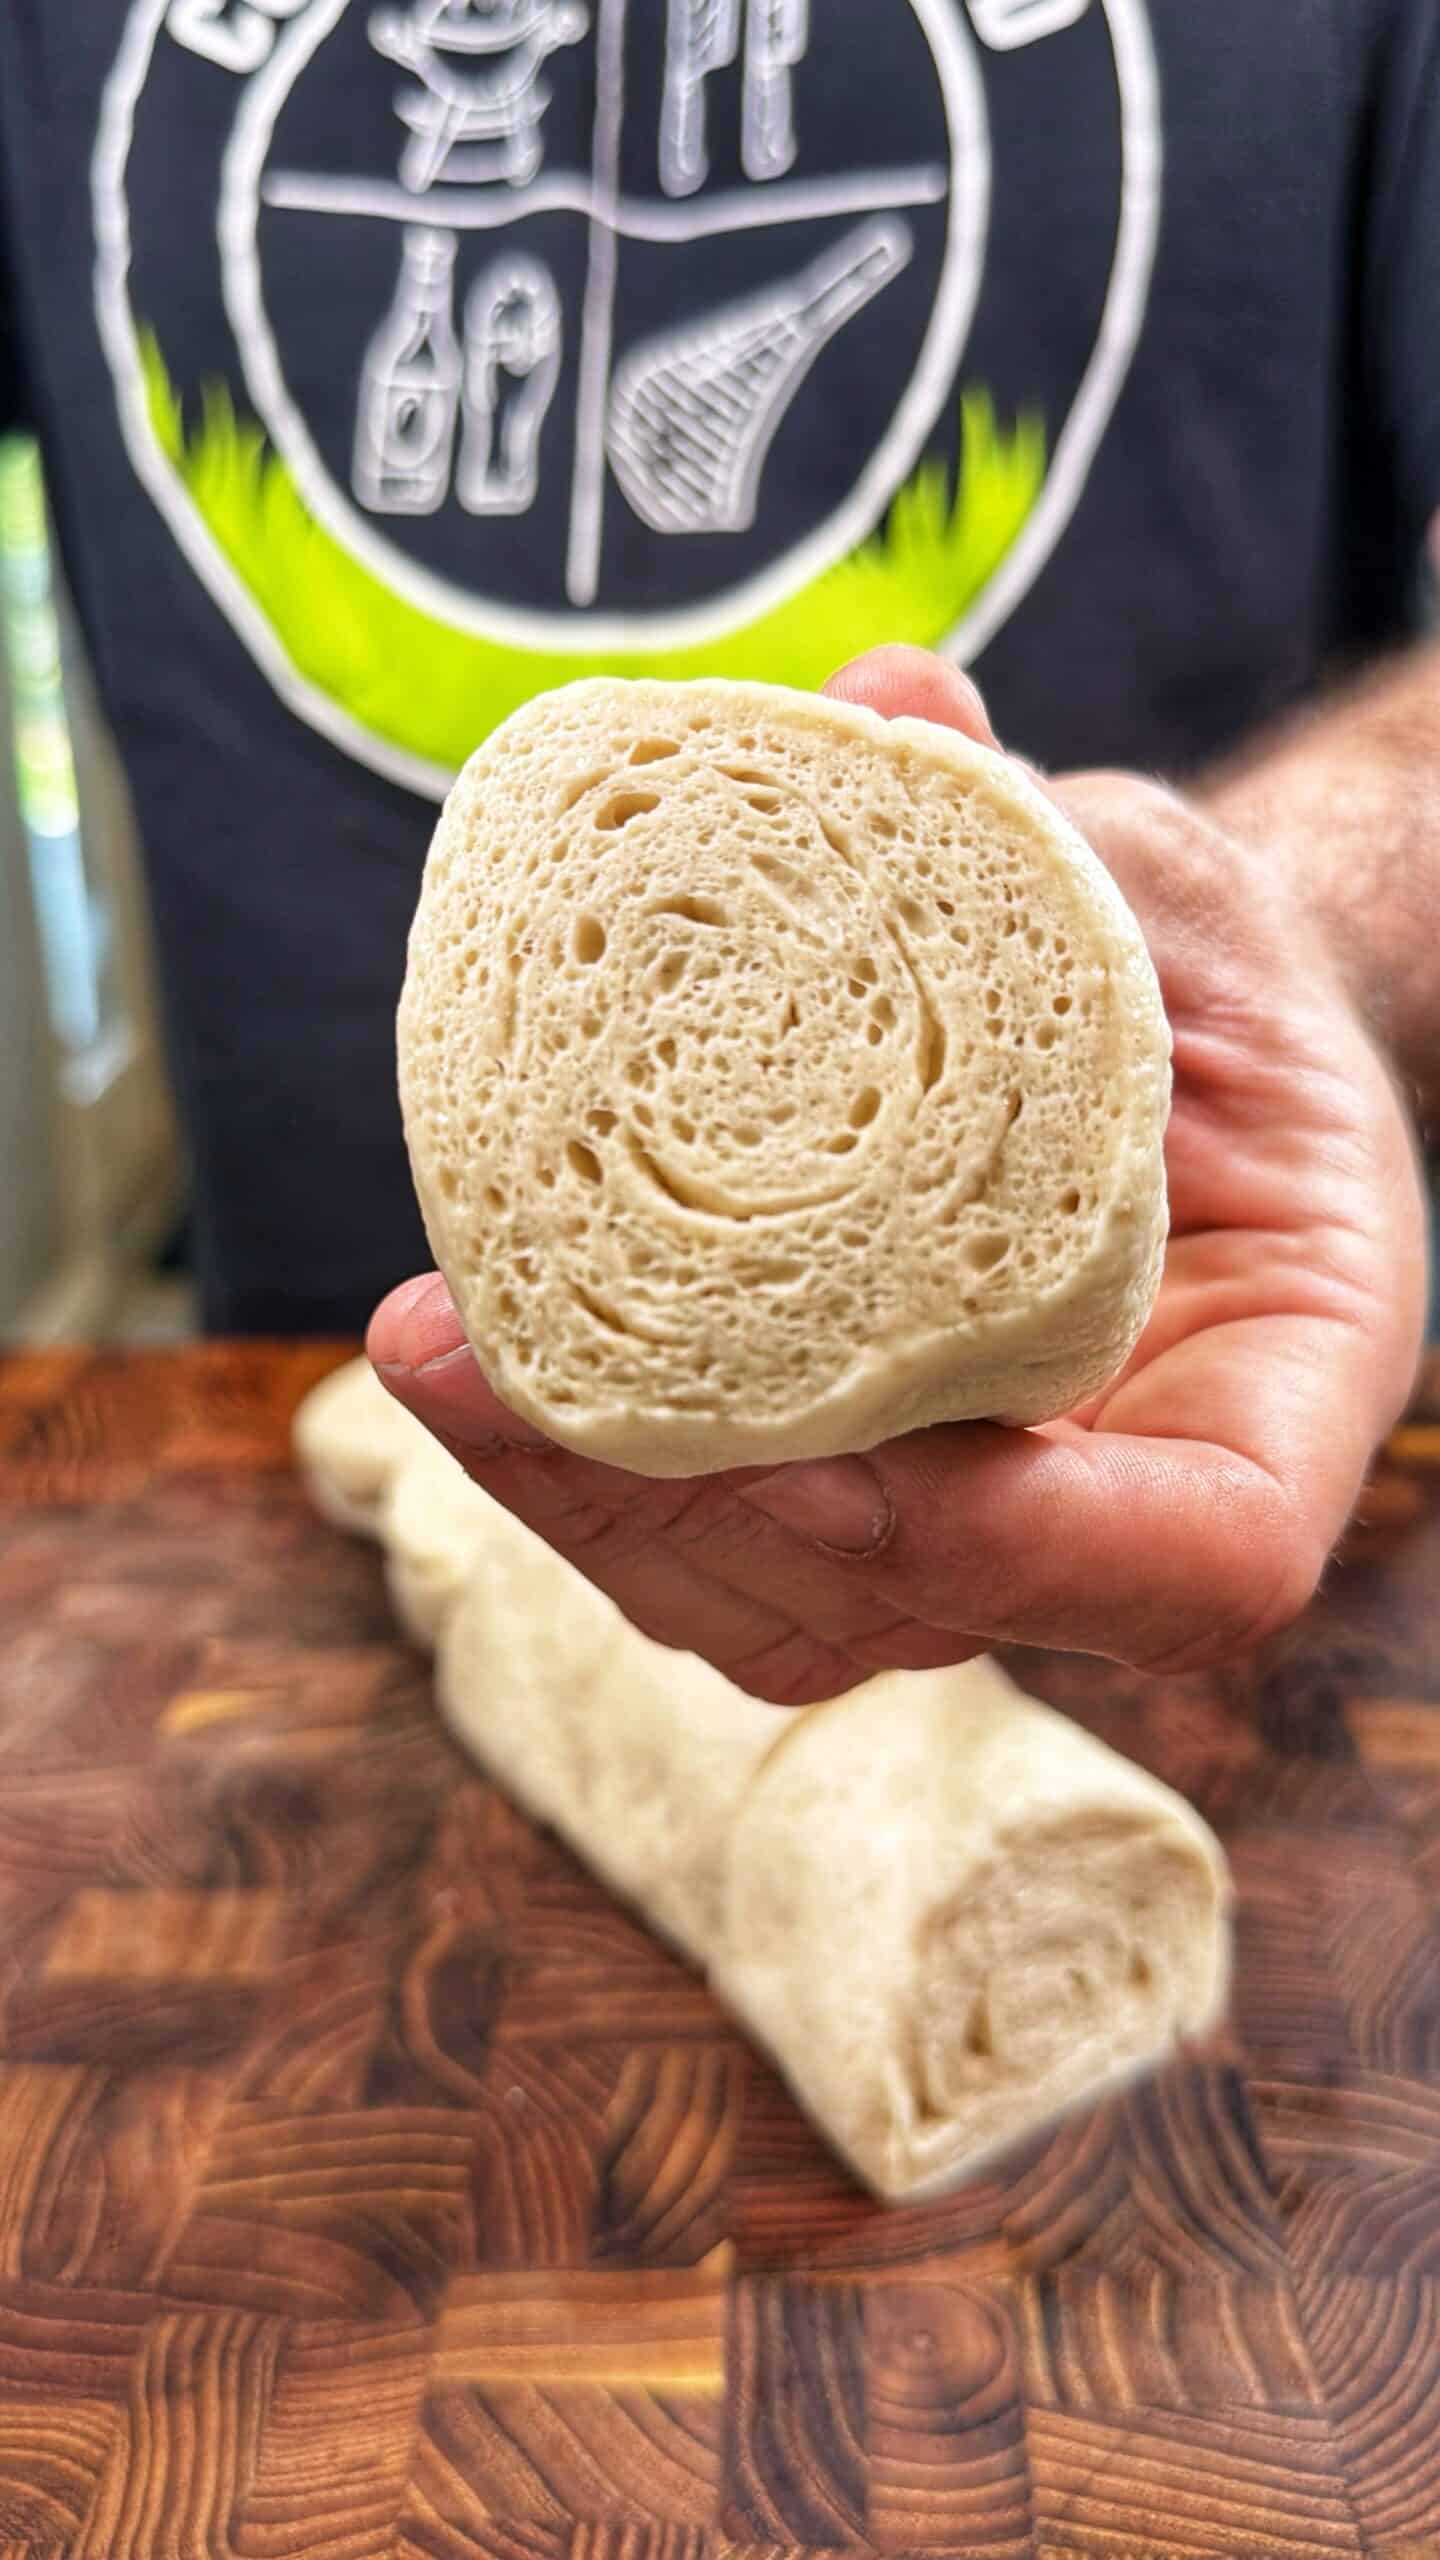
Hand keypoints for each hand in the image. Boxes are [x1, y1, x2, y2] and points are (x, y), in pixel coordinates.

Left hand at [368, 648, 1428, 1701]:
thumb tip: (888, 703)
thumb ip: (1046, 831)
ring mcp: (981, 1521)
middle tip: (486, 1370)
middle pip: (918, 1610)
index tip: (813, 1460)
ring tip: (437, 1347)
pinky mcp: (857, 1491)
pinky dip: (584, 1468)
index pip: (1192, 1560)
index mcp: (1285, 1381)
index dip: (1004, 1546)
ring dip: (589, 1506)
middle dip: (689, 1516)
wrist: (1166, 1051)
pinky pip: (717, 1541)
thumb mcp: (1166, 888)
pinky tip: (467, 1342)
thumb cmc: (1205, 978)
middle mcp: (1126, 1492)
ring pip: (784, 1609)